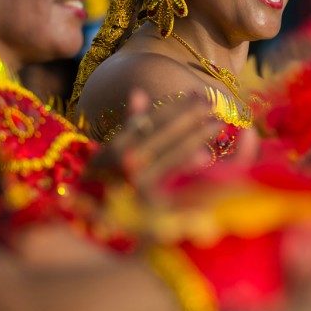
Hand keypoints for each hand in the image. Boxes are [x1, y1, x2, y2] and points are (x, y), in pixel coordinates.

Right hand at [85, 90, 223, 192]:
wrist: (94, 218)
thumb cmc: (105, 181)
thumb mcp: (110, 152)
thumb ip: (128, 124)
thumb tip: (139, 92)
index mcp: (117, 145)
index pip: (153, 120)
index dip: (177, 106)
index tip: (197, 94)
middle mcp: (125, 159)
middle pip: (164, 132)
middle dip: (190, 115)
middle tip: (212, 103)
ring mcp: (136, 179)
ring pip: (170, 152)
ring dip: (195, 135)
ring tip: (216, 124)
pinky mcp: (146, 200)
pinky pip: (170, 178)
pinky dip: (186, 164)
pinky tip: (203, 154)